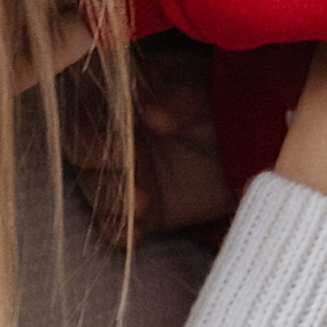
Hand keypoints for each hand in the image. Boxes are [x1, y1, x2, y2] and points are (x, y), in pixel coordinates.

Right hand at [63, 39, 229, 249]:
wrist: (245, 146)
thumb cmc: (215, 107)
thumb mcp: (203, 96)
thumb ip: (178, 101)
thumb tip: (151, 114)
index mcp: (116, 110)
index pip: (82, 121)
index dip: (90, 133)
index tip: (117, 139)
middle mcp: (111, 146)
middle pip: (81, 159)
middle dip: (98, 165)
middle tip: (128, 164)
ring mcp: (125, 180)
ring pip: (97, 195)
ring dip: (113, 200)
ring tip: (143, 200)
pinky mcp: (143, 214)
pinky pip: (119, 227)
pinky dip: (124, 230)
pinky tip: (139, 228)